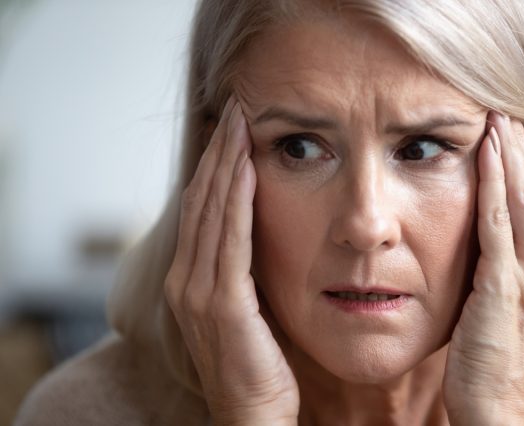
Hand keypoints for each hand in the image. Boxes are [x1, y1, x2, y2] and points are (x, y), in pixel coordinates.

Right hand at [164, 96, 298, 424]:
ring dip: (226, 164)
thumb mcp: (243, 304)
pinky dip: (237, 201)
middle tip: (235, 108)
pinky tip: (247, 168)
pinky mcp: (221, 303)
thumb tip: (254, 230)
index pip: (202, 207)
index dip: (215, 164)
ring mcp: (198, 291)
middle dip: (219, 151)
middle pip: (202, 200)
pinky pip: (231, 241)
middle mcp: (185, 278)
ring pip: (212, 212)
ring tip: (240, 122)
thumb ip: (239, 267)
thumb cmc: (255, 358)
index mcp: (190, 277)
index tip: (233, 127)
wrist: (253, 412)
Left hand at [443, 112, 523, 424]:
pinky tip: (486, 156)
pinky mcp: (504, 288)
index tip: (513, 136)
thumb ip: (505, 269)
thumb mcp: (507, 307)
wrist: (496, 404)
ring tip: (496, 121)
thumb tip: (488, 239)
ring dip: (511, 156)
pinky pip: (499, 224)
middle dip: (523, 151)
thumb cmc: (495, 358)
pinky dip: (495, 184)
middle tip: (504, 113)